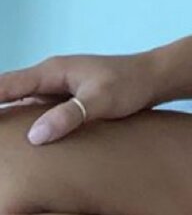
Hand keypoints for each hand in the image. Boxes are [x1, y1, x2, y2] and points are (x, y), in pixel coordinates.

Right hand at [0, 52, 159, 144]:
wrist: (154, 78)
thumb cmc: (130, 85)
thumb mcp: (101, 100)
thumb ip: (69, 115)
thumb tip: (34, 136)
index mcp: (51, 72)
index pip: (5, 85)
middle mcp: (48, 78)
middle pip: (6, 93)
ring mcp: (55, 90)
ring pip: (18, 104)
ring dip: (3, 117)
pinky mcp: (64, 101)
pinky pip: (33, 112)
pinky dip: (20, 124)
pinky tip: (13, 143)